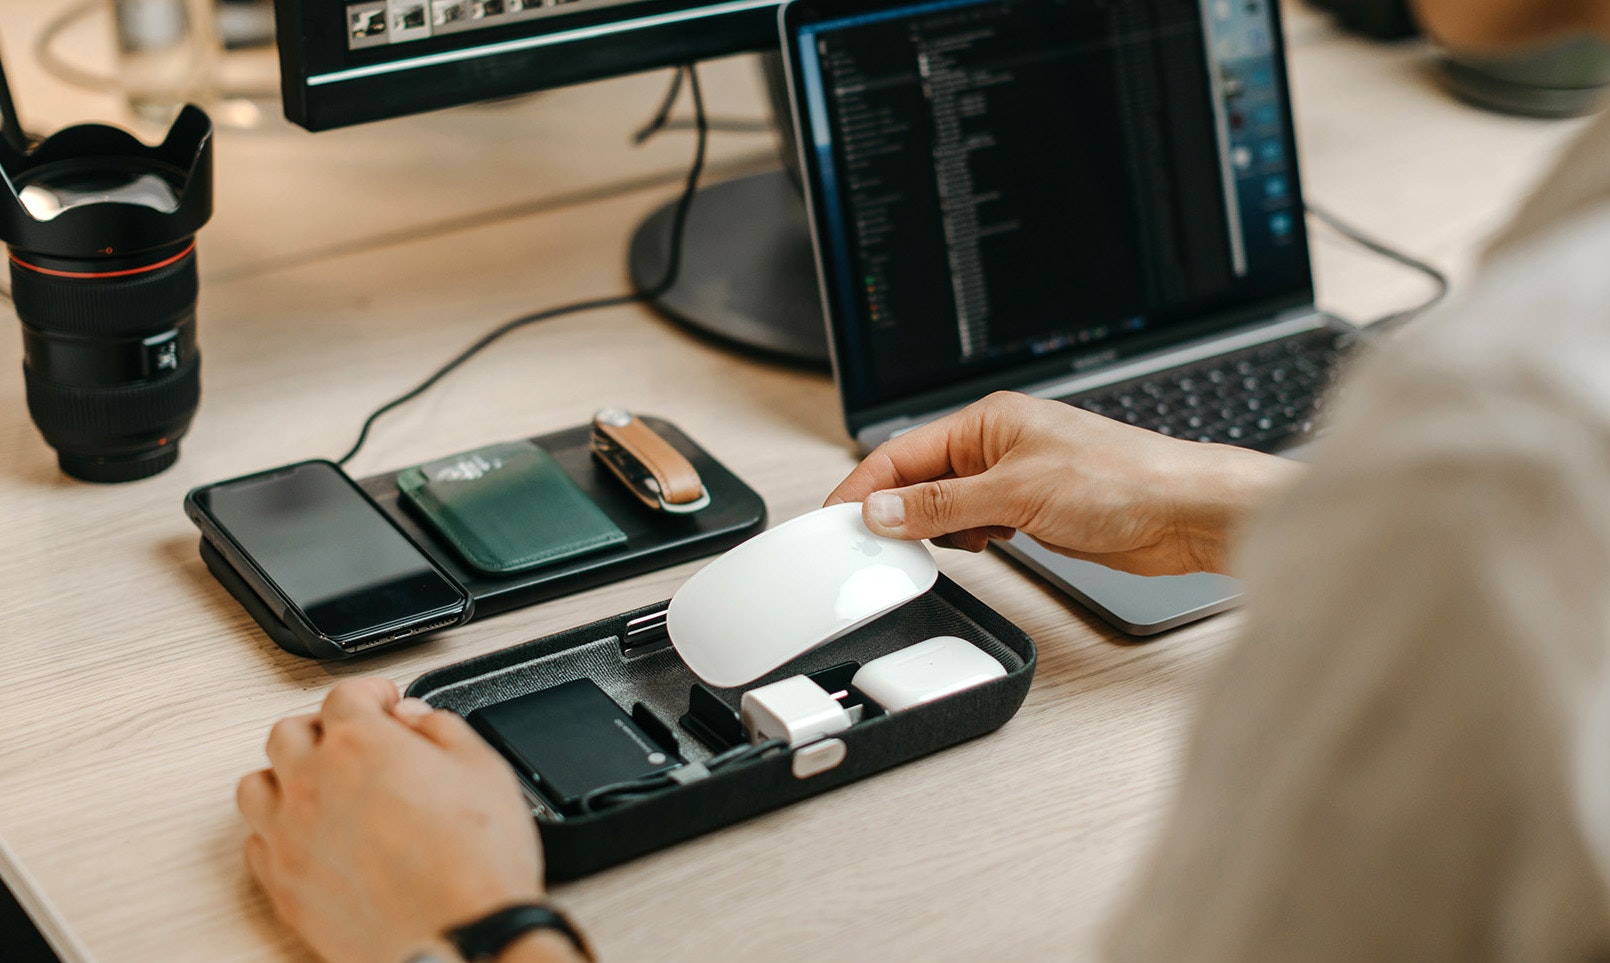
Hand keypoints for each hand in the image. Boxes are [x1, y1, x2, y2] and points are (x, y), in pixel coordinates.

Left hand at [237, 678, 564, 962]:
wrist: (459, 934)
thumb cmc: (474, 861)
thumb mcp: (482, 767)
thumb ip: (441, 727)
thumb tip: (414, 718)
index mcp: (360, 744)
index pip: (345, 694)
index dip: (372, 693)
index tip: (385, 703)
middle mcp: (313, 783)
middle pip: (288, 732)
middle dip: (323, 728)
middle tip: (354, 741)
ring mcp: (290, 837)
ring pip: (256, 785)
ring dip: (286, 776)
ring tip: (320, 786)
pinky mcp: (283, 886)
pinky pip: (256, 843)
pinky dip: (277, 832)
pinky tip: (310, 836)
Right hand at [825, 391, 1300, 574]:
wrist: (1183, 514)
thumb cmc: (1122, 482)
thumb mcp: (1016, 494)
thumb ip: (943, 506)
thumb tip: (885, 510)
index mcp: (988, 422)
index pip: (903, 452)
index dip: (865, 486)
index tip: (837, 518)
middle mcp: (998, 447)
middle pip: (920, 478)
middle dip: (895, 510)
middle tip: (867, 544)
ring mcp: (1015, 480)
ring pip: (947, 505)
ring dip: (932, 528)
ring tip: (924, 548)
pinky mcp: (1033, 512)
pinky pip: (976, 524)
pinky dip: (965, 539)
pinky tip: (973, 549)